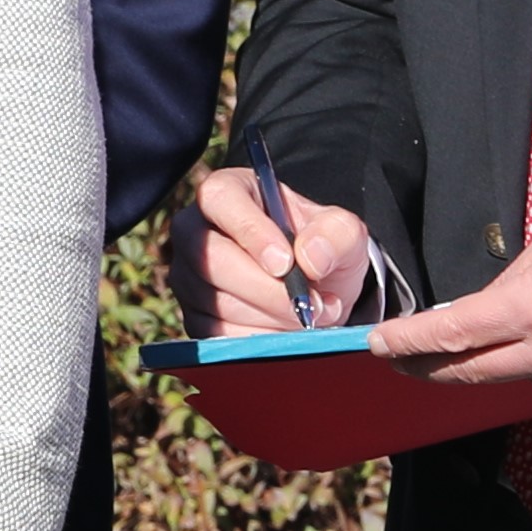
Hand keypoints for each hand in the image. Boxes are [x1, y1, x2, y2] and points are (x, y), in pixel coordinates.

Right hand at [190, 164, 370, 339]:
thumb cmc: (320, 247)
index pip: (221, 199)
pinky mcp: (193, 316)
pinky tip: (288, 331)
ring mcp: (189, 276)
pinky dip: (261, 338)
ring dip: (271, 317)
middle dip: (266, 289)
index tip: (287, 263)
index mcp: (228, 191)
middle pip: (213, 259)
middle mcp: (196, 230)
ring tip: (310, 315)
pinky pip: (219, 333)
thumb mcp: (343, 232)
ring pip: (218, 302)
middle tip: (310, 304)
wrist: (314, 288)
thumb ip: (336, 233)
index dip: (251, 231)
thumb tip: (311, 257)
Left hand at [378, 184, 531, 399]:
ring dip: (500, 356)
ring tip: (515, 321)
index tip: (378, 346)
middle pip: (470, 373)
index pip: (451, 334)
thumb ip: (519, 272)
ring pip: (518, 373)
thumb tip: (496, 299)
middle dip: (427, 367)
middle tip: (399, 361)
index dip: (407, 343)